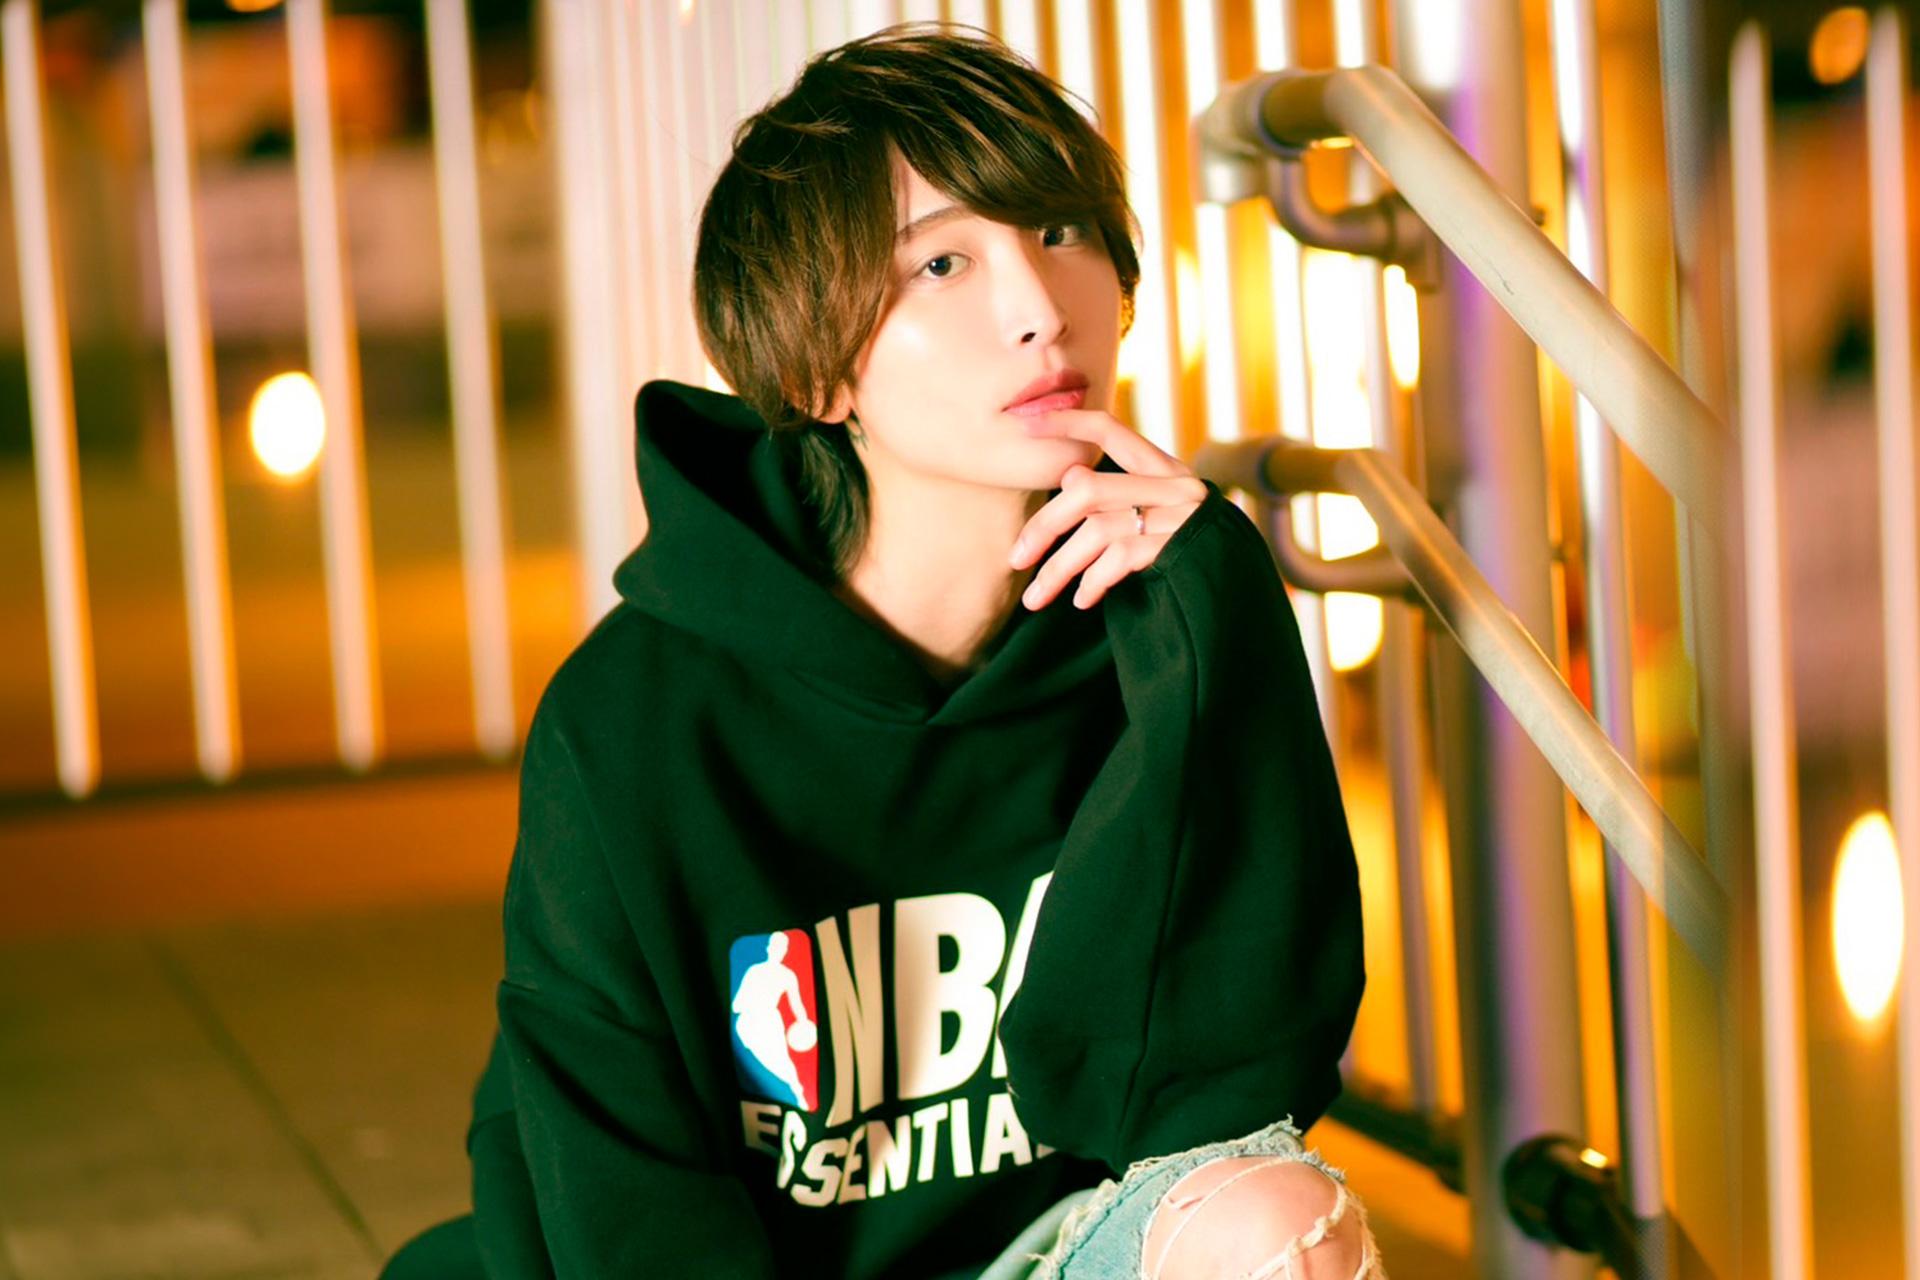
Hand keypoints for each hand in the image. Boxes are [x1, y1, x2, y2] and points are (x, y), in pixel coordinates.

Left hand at [1009, 409, 1207, 609]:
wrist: (1241, 595)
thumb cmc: (1186, 557)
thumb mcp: (1154, 519)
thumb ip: (1114, 501)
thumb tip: (1067, 479)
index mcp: (1162, 470)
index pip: (1110, 430)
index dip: (1066, 423)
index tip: (1024, 426)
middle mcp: (1173, 485)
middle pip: (1086, 489)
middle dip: (1043, 526)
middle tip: (1016, 559)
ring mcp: (1179, 515)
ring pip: (1096, 530)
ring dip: (1058, 568)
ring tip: (1036, 598)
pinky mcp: (1180, 548)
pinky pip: (1119, 559)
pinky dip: (1092, 582)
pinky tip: (1082, 601)